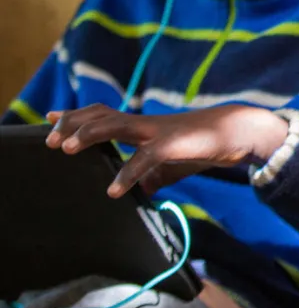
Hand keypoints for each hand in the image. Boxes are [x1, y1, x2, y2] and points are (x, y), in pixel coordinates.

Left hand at [46, 104, 290, 197]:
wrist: (240, 133)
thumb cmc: (207, 146)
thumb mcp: (173, 165)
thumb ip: (154, 176)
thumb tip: (141, 193)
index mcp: (144, 127)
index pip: (103, 114)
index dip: (76, 116)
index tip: (50, 118)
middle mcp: (146, 124)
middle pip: (101, 115)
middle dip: (72, 123)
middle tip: (49, 138)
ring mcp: (159, 131)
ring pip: (116, 125)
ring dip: (89, 135)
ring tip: (66, 148)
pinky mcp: (174, 144)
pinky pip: (145, 158)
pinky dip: (128, 174)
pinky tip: (114, 190)